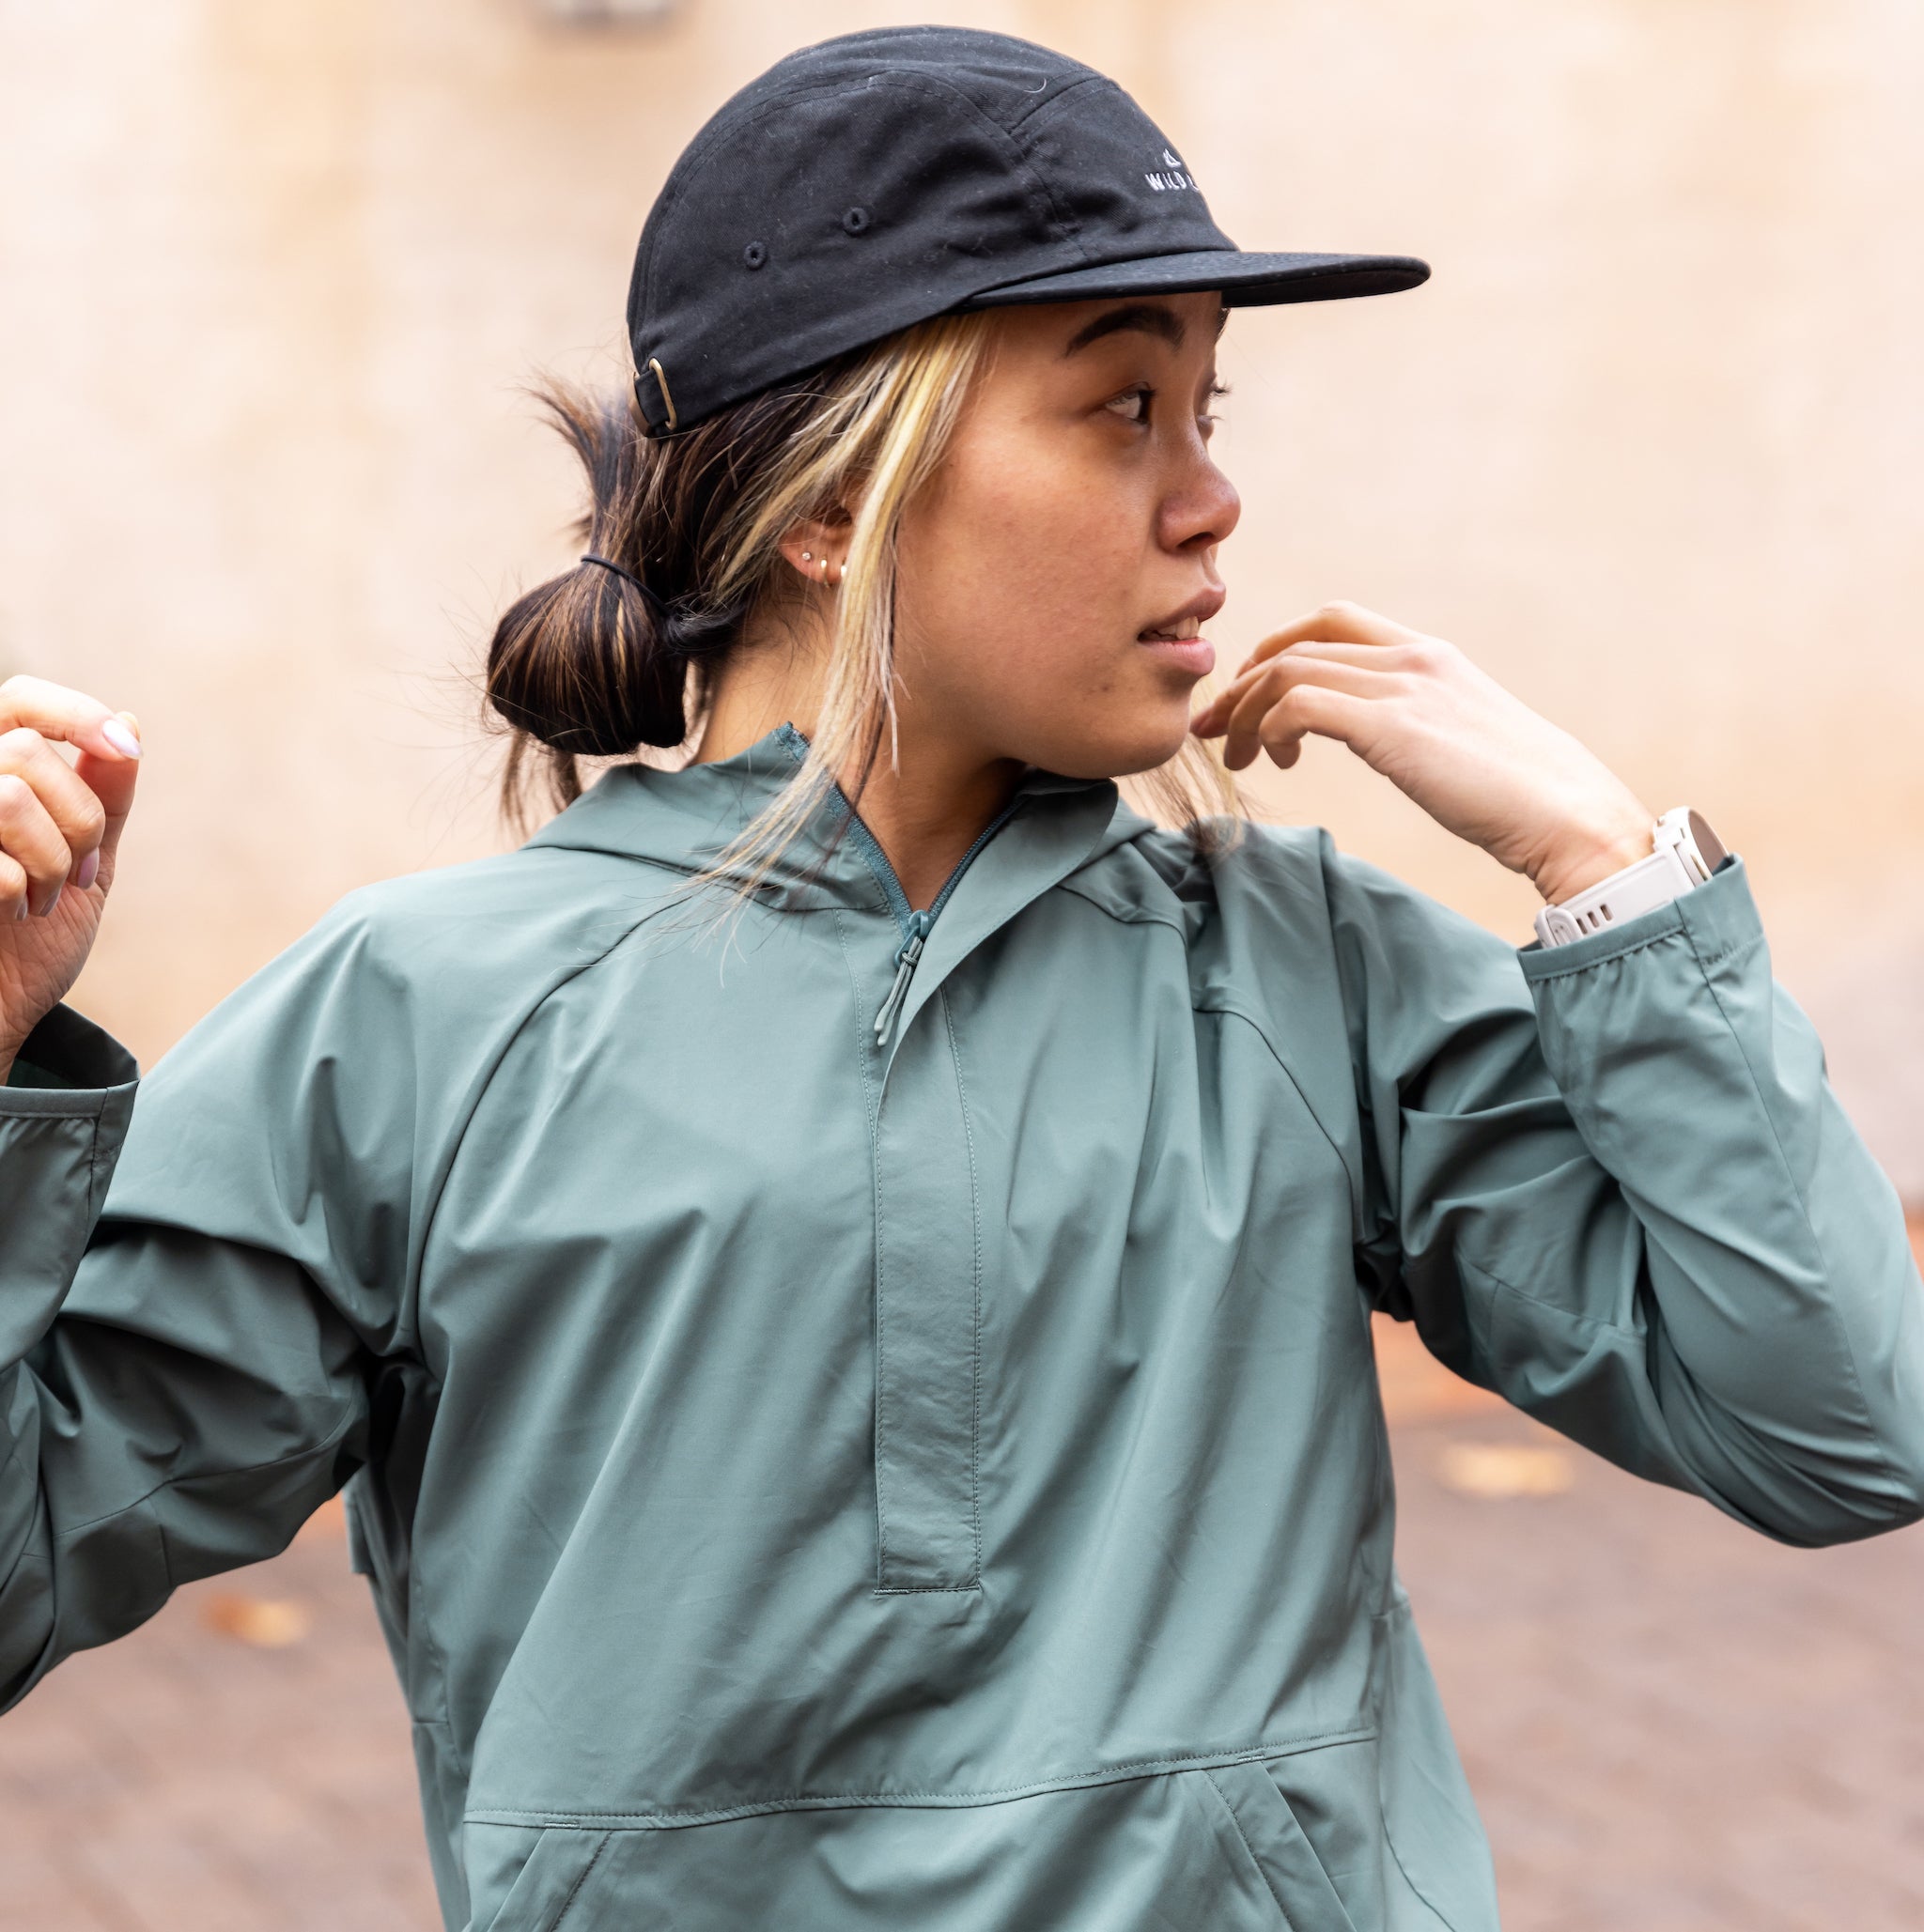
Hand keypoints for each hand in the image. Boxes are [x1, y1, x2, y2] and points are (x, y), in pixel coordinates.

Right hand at [0, 677, 142, 1081]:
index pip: (19, 699)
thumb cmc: (28, 943)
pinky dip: (21, 889)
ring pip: (10, 798)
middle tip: (76, 871)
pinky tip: (13, 913)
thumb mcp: (85, 862)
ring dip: (50, 858)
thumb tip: (129, 723)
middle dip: (76, 819)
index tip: (126, 750)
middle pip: (26, 754)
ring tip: (42, 896)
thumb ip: (103, 797)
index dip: (76, 715)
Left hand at [1188, 602, 1652, 903]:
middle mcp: (1413, 659)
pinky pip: (1298, 704)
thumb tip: (1393, 746)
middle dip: (1241, 682)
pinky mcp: (1393, 727)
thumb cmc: (1524, 797)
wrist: (1570, 817)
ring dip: (1245, 712)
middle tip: (1212, 726)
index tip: (1246, 697)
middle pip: (1297, 642)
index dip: (1275, 651)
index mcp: (1430, 655)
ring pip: (1287, 670)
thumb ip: (1420, 727)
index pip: (1332, 623)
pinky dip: (1269, 727)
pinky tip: (1275, 760)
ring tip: (1237, 755)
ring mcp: (1404, 688)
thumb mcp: (1462, 743)